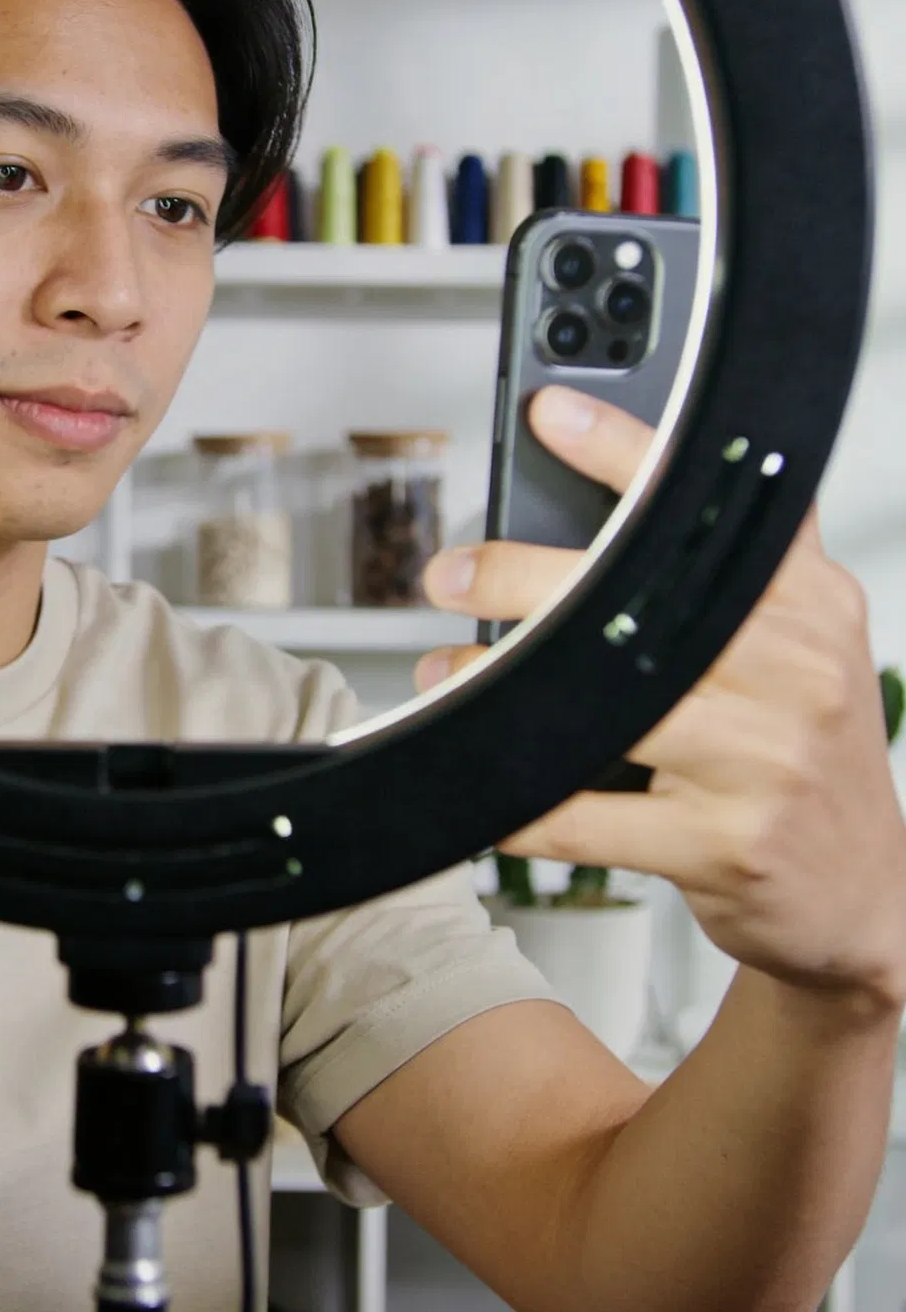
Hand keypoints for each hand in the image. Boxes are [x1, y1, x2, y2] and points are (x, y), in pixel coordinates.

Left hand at [417, 385, 905, 1008]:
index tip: (551, 413)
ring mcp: (763, 761)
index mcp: (811, 605)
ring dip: (500, 689)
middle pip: (639, 601)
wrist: (868, 898)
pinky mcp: (724, 845)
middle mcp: (796, 671)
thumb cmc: (810, 761)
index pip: (716, 504)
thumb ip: (750, 565)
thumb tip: (646, 475)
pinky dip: (516, 801)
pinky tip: (482, 782)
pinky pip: (586, 817)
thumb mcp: (812, 645)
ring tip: (448, 677)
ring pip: (602, 707)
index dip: (626, 451)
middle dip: (525, 579)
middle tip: (454, 572)